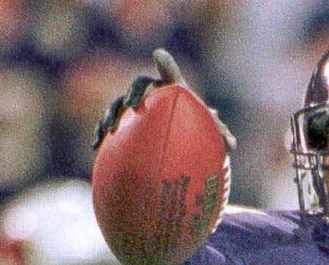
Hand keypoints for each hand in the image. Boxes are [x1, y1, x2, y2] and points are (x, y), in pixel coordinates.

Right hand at [91, 48, 236, 150]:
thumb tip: (233, 144)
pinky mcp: (123, 121)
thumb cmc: (197, 126)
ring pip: (117, 102)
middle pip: (139, 85)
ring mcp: (134, 105)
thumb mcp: (209, 130)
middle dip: (133, 93)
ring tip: (109, 129)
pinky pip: (108, 122)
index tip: (158, 54)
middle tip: (132, 106)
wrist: (178, 132)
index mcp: (172, 88)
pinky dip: (101, 132)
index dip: (165, 65)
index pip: (169, 74)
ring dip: (111, 114)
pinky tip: (96, 146)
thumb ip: (220, 133)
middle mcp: (151, 92)